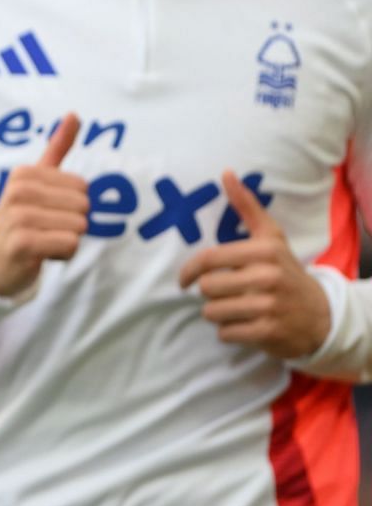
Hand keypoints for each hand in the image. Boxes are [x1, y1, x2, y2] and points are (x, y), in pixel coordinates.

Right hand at [0, 112, 89, 296]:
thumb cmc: (21, 220)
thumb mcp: (36, 183)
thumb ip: (57, 149)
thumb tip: (75, 114)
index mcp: (23, 175)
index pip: (82, 187)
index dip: (71, 204)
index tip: (47, 212)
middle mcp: (17, 192)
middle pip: (82, 206)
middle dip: (71, 223)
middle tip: (45, 230)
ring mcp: (17, 217)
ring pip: (78, 226)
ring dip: (67, 240)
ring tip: (43, 241)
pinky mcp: (22, 243)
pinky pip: (70, 244)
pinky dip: (63, 254)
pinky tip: (42, 255)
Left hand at [178, 172, 331, 360]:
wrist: (321, 314)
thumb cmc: (285, 271)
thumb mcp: (270, 237)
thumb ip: (246, 207)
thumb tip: (226, 173)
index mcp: (263, 251)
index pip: (208, 260)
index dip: (189, 271)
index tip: (184, 280)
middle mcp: (267, 277)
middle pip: (207, 288)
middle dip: (210, 294)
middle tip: (225, 293)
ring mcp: (269, 306)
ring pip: (212, 312)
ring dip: (217, 314)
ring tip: (235, 308)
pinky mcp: (269, 332)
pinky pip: (226, 333)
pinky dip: (229, 331)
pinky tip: (244, 324)